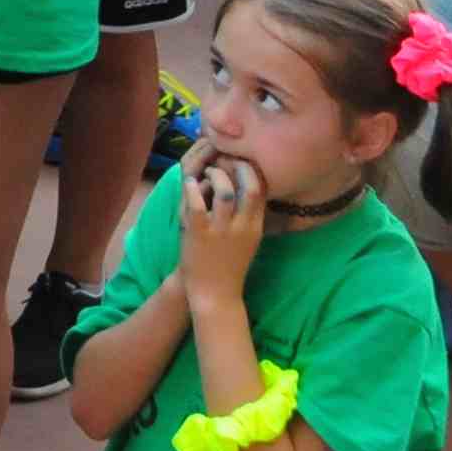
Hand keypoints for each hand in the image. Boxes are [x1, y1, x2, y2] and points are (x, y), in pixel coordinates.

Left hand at [176, 141, 266, 303]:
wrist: (215, 293)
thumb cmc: (229, 262)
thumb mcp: (247, 237)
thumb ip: (247, 214)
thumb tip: (242, 183)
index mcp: (255, 226)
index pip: (262, 189)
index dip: (250, 169)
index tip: (237, 160)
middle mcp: (242, 226)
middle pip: (250, 186)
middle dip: (238, 166)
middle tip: (223, 158)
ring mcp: (221, 229)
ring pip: (224, 191)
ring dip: (214, 174)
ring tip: (205, 172)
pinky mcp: (198, 232)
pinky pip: (196, 203)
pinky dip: (193, 188)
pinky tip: (189, 183)